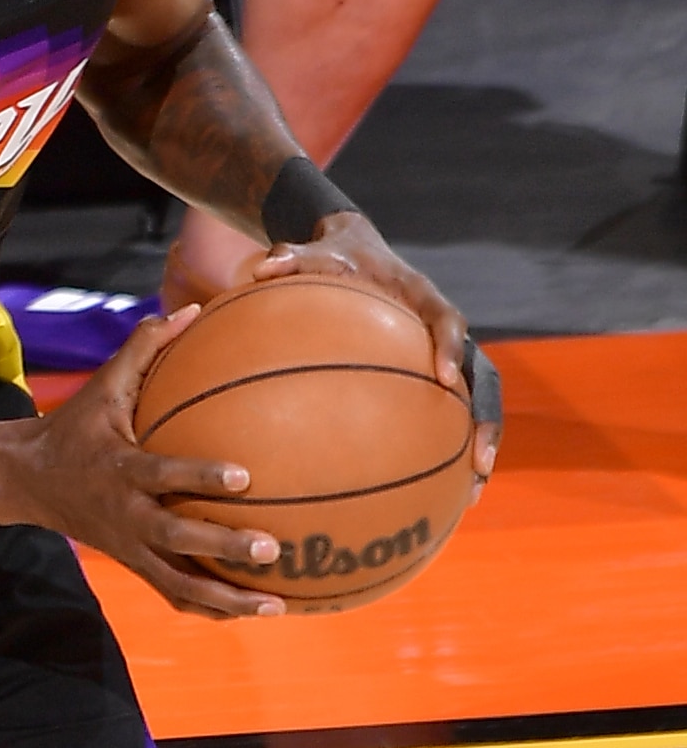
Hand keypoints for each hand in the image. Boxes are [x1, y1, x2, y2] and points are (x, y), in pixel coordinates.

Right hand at [0, 309, 287, 617]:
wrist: (26, 481)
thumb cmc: (75, 427)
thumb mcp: (102, 385)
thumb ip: (146, 347)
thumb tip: (193, 308)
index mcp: (120, 469)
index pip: (162, 475)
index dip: (199, 478)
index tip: (243, 476)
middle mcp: (126, 514)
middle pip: (177, 540)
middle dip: (222, 547)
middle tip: (271, 549)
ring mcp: (130, 547)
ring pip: (179, 583)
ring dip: (226, 598)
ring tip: (275, 606)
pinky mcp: (133, 565)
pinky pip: (174, 594)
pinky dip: (210, 608)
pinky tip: (250, 612)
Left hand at [245, 218, 494, 474]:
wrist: (358, 254)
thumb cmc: (337, 257)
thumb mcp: (316, 253)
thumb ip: (294, 259)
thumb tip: (263, 267)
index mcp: (426, 299)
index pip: (448, 321)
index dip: (450, 348)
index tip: (444, 378)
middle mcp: (446, 331)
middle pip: (482, 376)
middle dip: (484, 417)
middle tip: (480, 459)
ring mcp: (446, 357)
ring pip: (474, 402)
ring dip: (477, 445)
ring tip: (473, 492)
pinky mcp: (433, 377)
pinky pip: (445, 415)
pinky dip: (443, 451)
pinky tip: (431, 493)